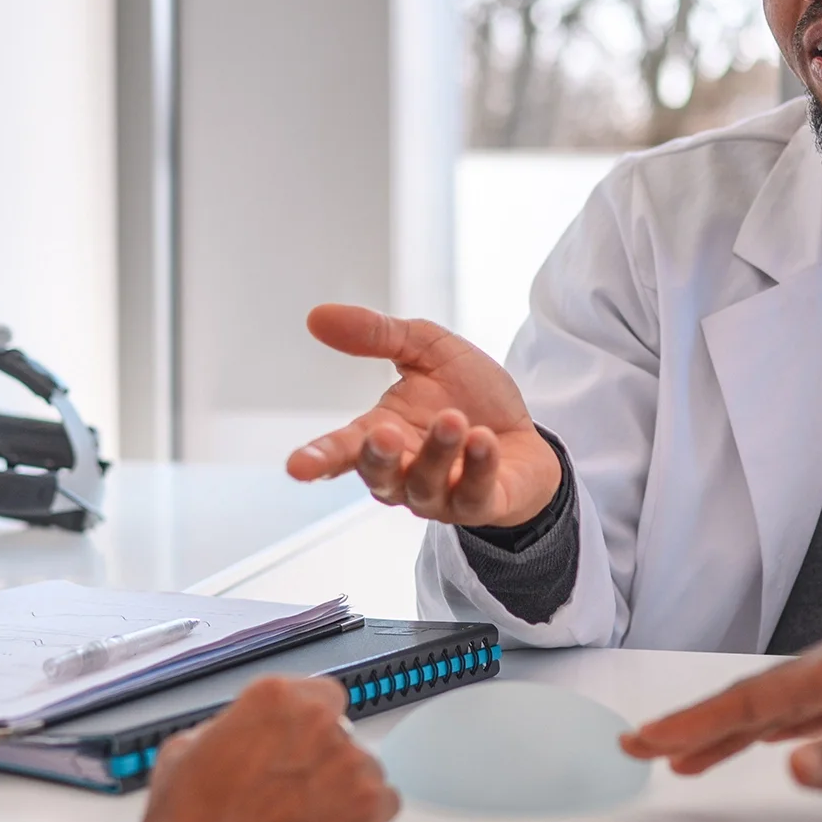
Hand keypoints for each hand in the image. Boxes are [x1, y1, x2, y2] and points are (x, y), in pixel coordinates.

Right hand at [111, 677, 398, 821]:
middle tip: (294, 785)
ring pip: (364, 764)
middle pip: (341, 730)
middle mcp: (318, 723)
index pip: (318, 693)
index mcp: (275, 698)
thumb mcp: (185, 748)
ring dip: (344, 784)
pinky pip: (385, 801)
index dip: (308, 723)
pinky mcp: (368, 807)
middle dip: (322, 755)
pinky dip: (366, 815)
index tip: (300, 741)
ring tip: (309, 812)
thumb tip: (243, 731)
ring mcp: (348, 764)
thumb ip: (231, 727)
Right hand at [284, 304, 561, 528]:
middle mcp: (404, 472)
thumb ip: (377, 334)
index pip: (342, 450)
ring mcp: (442, 494)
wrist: (525, 431)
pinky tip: (484, 440)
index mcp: (383, 433)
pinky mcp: (482, 504)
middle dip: (379, 457)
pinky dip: (478, 467)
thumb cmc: (469, 395)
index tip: (296, 467)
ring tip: (454, 420)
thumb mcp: (426, 349)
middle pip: (379, 475)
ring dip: (438, 452)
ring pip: (426, 484)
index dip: (318, 459)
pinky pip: (475, 494)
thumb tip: (317, 316)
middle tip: (385, 431)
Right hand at [618, 599, 821, 790]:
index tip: (644, 742)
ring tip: (695, 755)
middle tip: (645, 747)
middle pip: (757, 697)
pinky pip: (821, 701)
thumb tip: (790, 765)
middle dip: (699, 726)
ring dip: (737, 728)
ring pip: (787, 700)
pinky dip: (785, 721)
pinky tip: (781, 735)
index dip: (694, 726)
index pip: (753, 701)